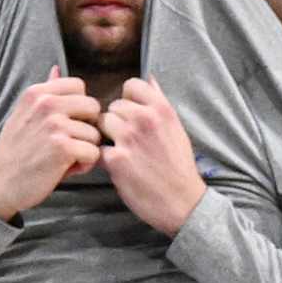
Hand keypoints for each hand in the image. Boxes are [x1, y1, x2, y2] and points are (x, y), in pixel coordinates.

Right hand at [0, 69, 102, 220]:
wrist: (0, 181)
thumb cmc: (17, 150)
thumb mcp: (26, 113)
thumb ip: (46, 92)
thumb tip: (57, 68)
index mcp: (37, 93)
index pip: (79, 86)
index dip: (80, 107)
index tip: (68, 123)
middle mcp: (46, 104)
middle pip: (92, 107)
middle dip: (87, 127)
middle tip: (71, 142)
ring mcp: (55, 125)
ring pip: (94, 134)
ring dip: (85, 149)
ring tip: (64, 158)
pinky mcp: (63, 148)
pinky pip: (93, 153)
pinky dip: (85, 165)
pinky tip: (67, 168)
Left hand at [99, 78, 206, 236]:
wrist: (182, 202)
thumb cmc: (180, 167)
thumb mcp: (177, 129)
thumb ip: (161, 103)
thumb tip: (150, 80)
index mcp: (161, 109)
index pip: (131, 86)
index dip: (128, 100)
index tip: (132, 114)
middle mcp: (144, 119)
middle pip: (114, 106)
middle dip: (118, 121)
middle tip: (128, 140)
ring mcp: (128, 138)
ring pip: (102, 124)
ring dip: (108, 136)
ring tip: (122, 151)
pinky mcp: (115, 160)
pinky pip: (99, 148)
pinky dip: (105, 157)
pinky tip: (118, 167)